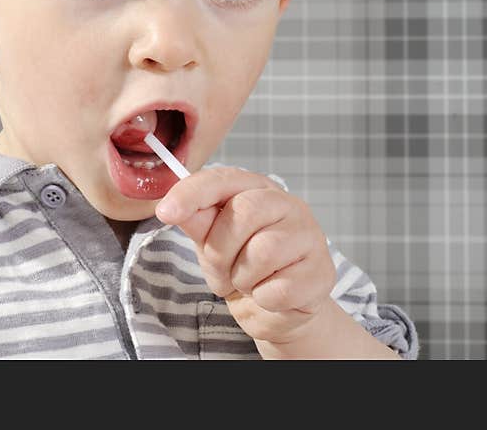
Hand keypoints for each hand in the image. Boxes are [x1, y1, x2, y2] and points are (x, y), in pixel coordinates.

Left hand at [154, 167, 336, 345]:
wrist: (271, 307)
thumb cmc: (240, 262)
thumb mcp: (210, 239)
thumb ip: (196, 220)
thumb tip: (171, 205)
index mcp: (255, 189)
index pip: (222, 180)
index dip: (192, 193)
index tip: (165, 212)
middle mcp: (287, 205)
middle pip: (243, 213)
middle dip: (221, 250)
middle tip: (224, 268)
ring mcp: (310, 236)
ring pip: (264, 252)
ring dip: (243, 277)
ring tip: (248, 280)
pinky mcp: (322, 273)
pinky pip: (278, 288)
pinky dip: (263, 299)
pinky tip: (269, 294)